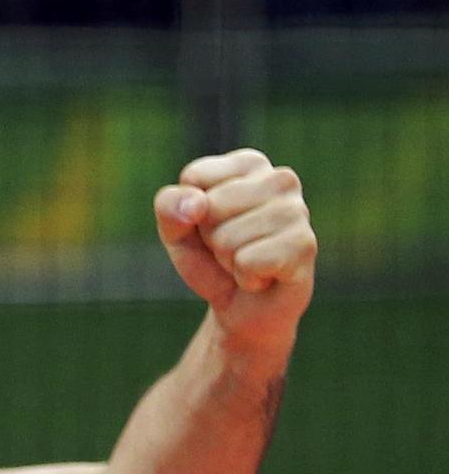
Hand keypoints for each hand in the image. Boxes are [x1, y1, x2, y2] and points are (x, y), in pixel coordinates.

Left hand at [154, 148, 315, 355]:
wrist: (242, 308)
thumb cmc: (211, 261)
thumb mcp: (177, 232)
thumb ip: (170, 207)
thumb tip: (196, 205)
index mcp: (250, 165)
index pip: (194, 177)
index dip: (189, 212)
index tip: (209, 226)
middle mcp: (281, 179)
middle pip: (210, 207)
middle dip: (209, 239)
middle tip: (230, 250)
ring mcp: (297, 211)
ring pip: (227, 238)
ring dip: (228, 261)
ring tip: (246, 262)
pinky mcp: (304, 245)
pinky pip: (247, 262)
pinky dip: (245, 278)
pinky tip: (262, 276)